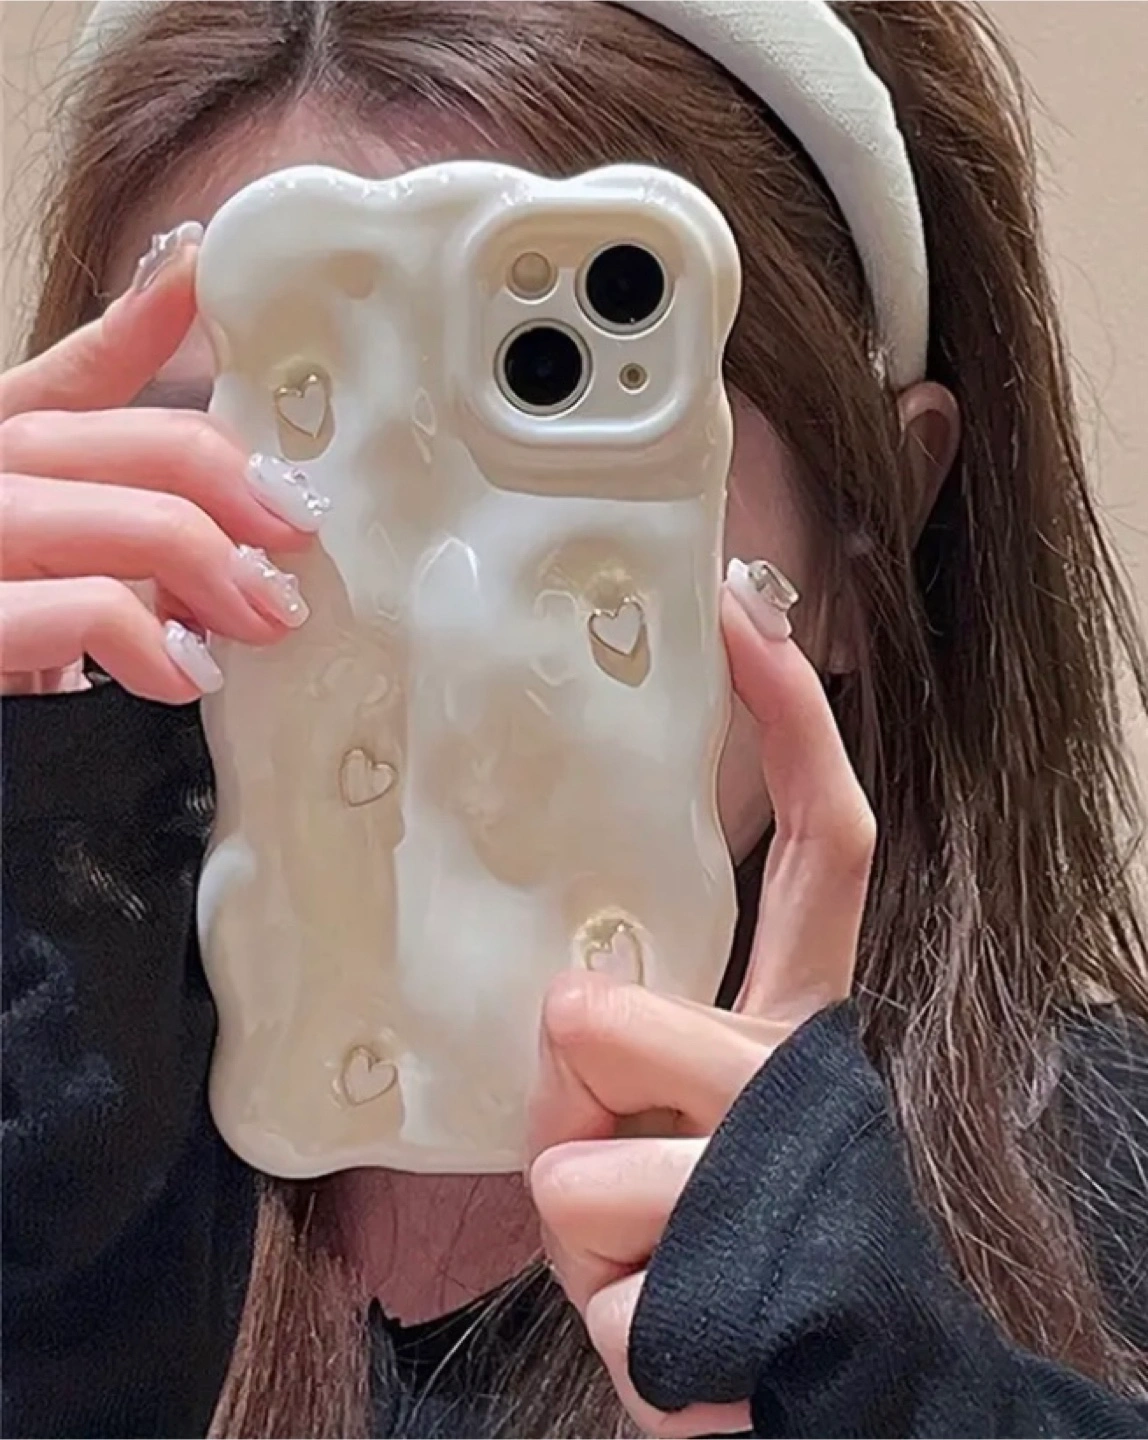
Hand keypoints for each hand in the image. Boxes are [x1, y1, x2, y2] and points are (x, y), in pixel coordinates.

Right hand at [0, 228, 323, 701]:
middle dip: (217, 478)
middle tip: (294, 533)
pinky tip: (186, 671)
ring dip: (205, 560)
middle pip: (96, 441)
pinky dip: (148, 636)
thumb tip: (223, 462)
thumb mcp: (62, 576)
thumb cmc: (15, 653)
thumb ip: (124, 507)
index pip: (58, 379)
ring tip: (265, 614)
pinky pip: (77, 608)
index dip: (137, 320)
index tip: (209, 267)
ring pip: (97, 514)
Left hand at [527, 563, 875, 1436]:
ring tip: (643, 1252)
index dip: (791, 722)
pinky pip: (597, 1283)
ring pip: (582, 1164)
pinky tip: (670, 1326)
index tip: (743, 607)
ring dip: (582, 1220)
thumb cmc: (704, 1232)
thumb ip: (622, 1037)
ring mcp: (785, 1185)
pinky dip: (602, 1315)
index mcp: (796, 1022)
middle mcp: (806, 1082)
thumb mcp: (649, 1115)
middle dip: (577, 1080)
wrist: (801, 1393)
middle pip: (625, 1017)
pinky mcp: (748, 1290)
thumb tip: (566, 1012)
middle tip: (604, 1138)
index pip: (830, 845)